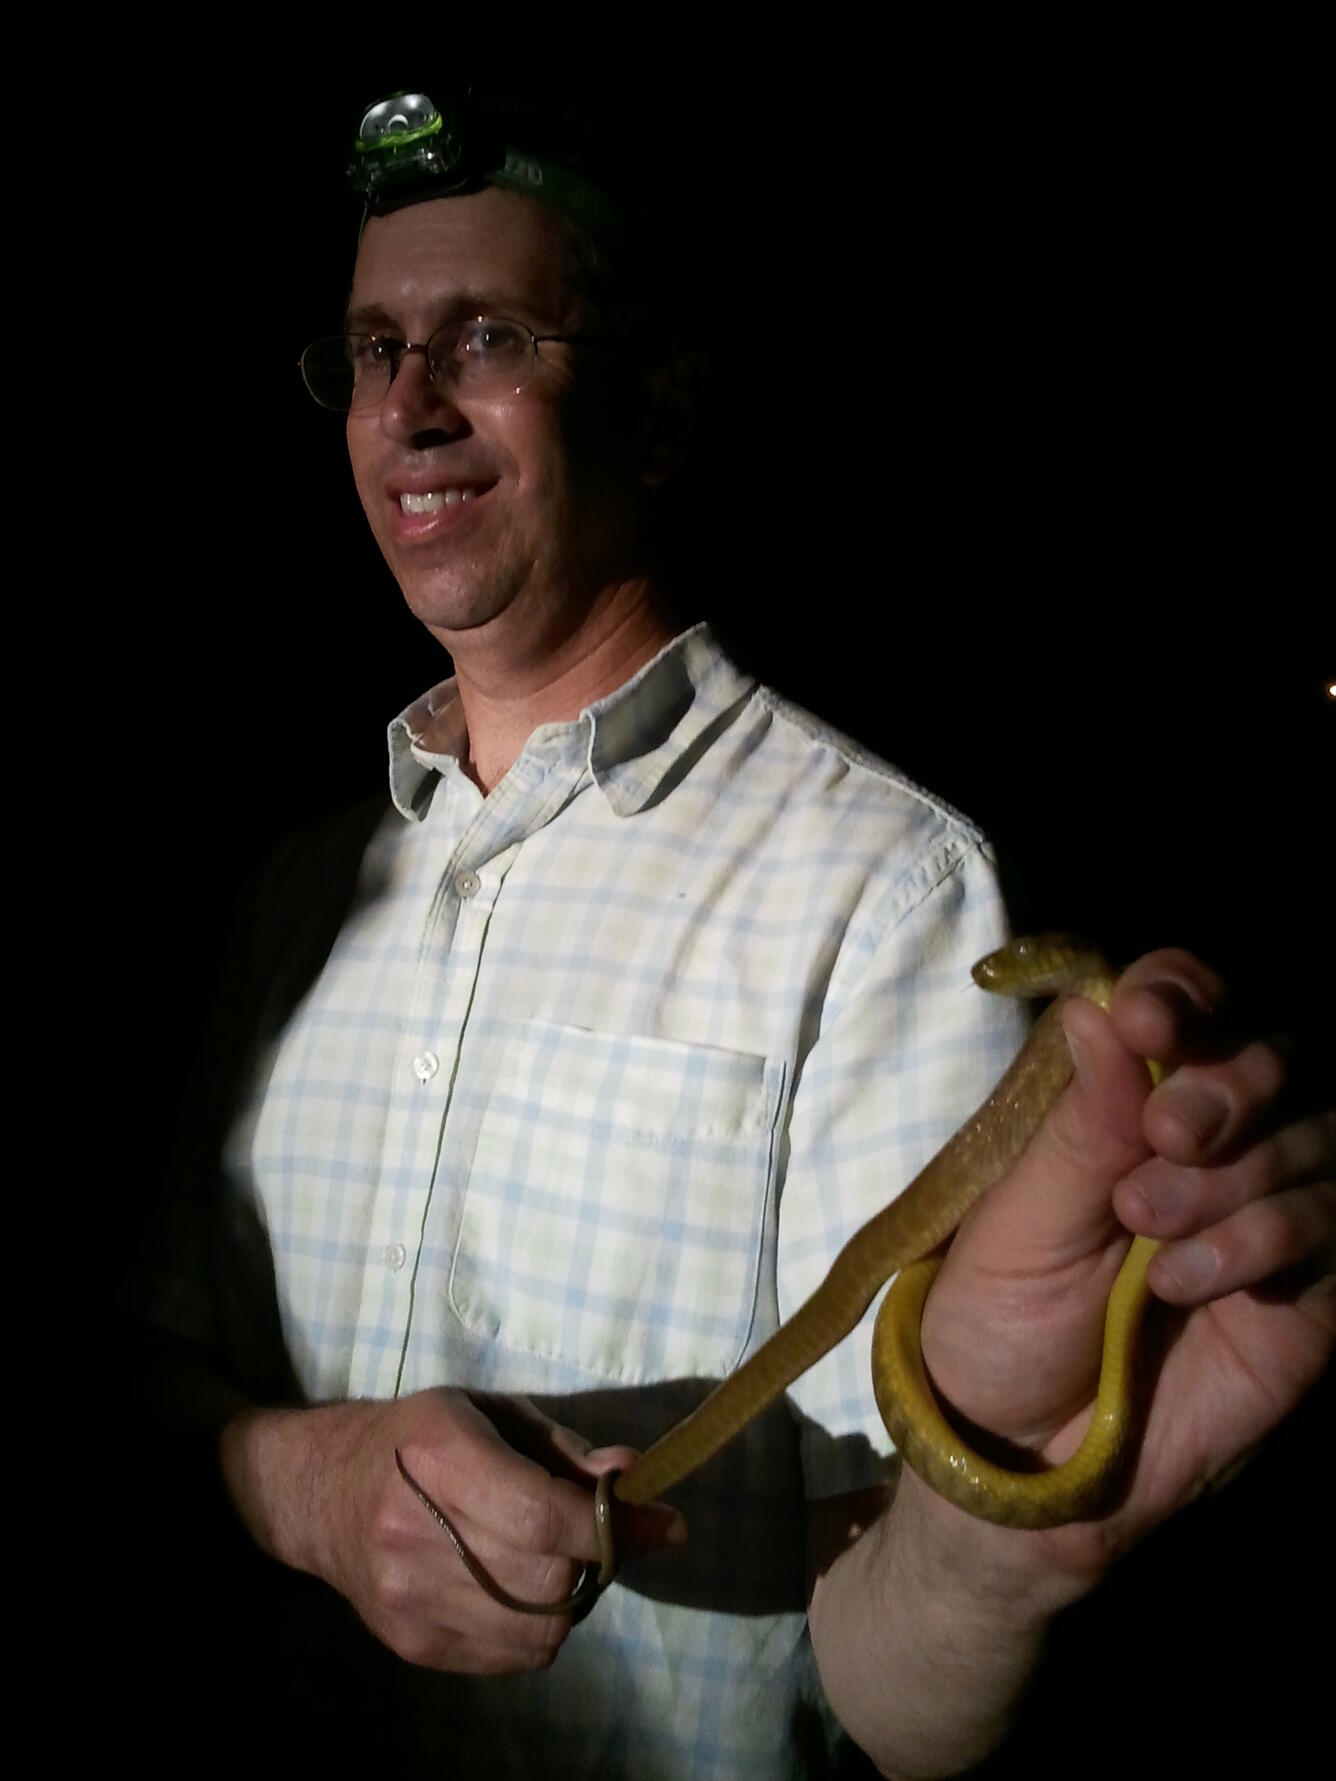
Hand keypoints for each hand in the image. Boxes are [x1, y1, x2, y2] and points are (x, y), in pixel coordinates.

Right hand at [219, 1387, 684, 1672]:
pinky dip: (538, 1627)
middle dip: (592, 1558)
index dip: (611, 1526)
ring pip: (539, 1629)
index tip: (663, 1522)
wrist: (322, 1494)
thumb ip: (562, 1448)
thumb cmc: (418, 1438)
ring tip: (552, 1559)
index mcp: (440, 1457)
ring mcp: (410, 1600)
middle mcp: (416, 1535)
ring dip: (569, 1597)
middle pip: (547, 1578)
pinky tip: (519, 1588)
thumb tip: (632, 1474)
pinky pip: (512, 1657)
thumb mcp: (487, 1412)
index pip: (542, 1515)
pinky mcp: (412, 1645)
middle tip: (597, 1534)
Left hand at [916, 948, 1334, 1579]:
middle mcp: (1209, 1146)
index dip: (1180, 993)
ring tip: (1149, 1225)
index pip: (1182, 1009)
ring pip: (1316, 1138)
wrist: (1022, 1462)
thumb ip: (1075, 1127)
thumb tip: (1097, 1007)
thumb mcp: (1015, 1225)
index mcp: (1124, 1105)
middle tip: (1169, 1131)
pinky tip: (1190, 1280)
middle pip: (1270, 1057)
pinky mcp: (1309, 1298)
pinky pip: (1332, 1231)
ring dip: (1238, 1171)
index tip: (1150, 1017)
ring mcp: (1267, 1216)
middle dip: (1227, 1081)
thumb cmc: (995, 1325)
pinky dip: (1267, 1239)